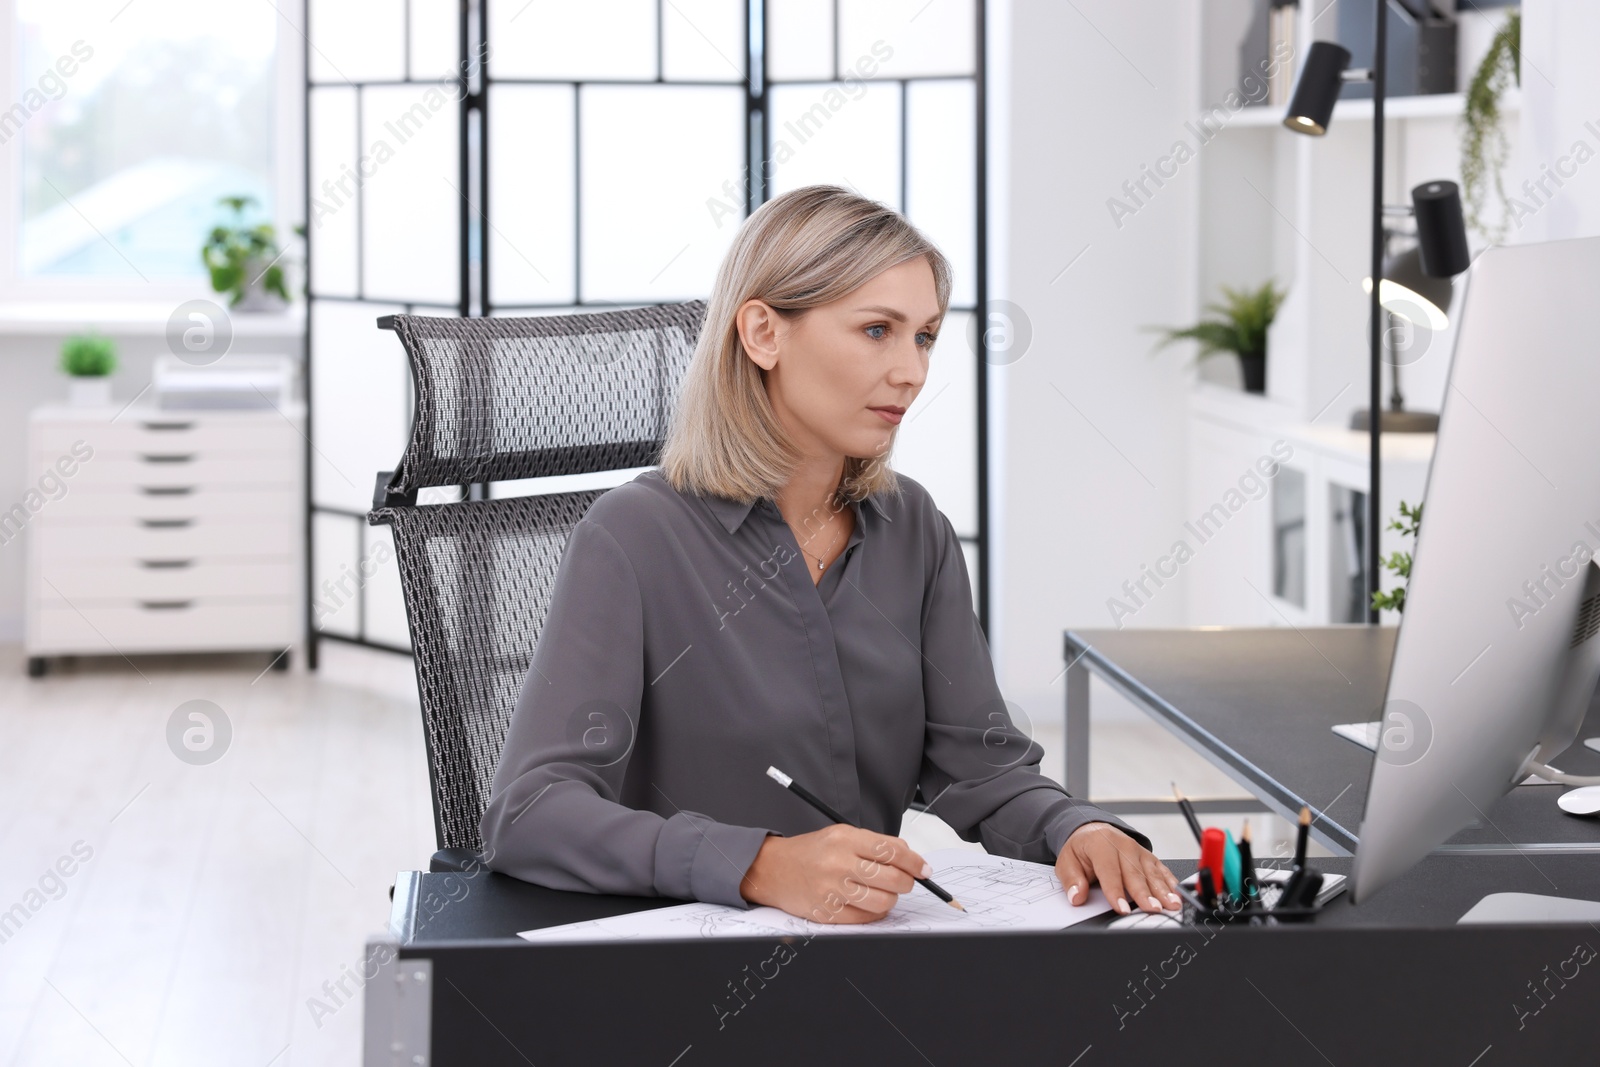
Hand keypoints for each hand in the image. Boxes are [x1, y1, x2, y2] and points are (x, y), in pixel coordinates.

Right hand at [739, 825, 928, 923]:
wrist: (773, 869)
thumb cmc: (811, 852)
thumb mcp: (840, 834)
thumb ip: (875, 843)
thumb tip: (909, 856)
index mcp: (844, 839)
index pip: (892, 851)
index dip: (915, 862)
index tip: (924, 869)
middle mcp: (838, 864)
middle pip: (892, 879)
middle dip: (907, 882)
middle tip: (905, 881)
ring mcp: (832, 891)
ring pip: (883, 902)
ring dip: (892, 899)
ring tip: (885, 892)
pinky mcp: (827, 913)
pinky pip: (866, 919)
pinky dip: (875, 914)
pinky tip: (870, 904)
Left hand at [1056, 822, 1180, 914]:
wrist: (1093, 831)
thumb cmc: (1082, 849)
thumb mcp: (1067, 861)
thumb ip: (1072, 880)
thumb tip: (1077, 896)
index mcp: (1101, 844)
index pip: (1109, 871)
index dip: (1116, 892)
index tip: (1122, 909)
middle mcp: (1123, 845)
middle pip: (1135, 873)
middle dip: (1144, 893)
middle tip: (1153, 909)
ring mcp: (1139, 851)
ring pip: (1151, 873)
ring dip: (1162, 890)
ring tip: (1171, 905)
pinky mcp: (1149, 857)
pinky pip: (1162, 871)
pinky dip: (1170, 883)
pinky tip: (1177, 895)